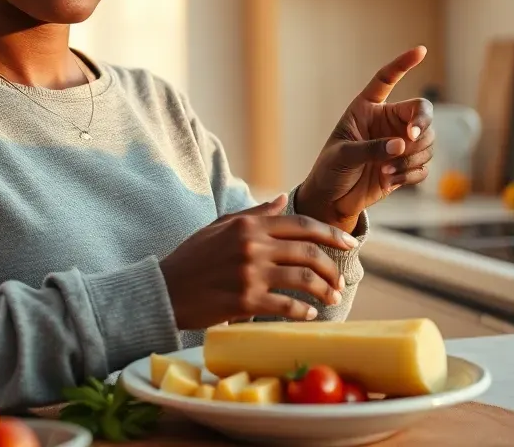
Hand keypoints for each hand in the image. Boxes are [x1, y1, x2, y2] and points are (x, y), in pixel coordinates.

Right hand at [158, 194, 359, 329]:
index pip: (300, 223)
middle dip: (331, 267)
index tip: (350, 243)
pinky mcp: (245, 300)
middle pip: (308, 252)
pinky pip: (286, 306)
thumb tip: (281, 199)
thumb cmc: (191, 258)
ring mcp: (249, 273)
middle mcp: (251, 246)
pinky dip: (304, 311)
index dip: (331, 233)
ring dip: (324, 290)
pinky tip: (310, 314)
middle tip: (340, 280)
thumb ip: (252, 214)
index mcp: (248, 225)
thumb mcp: (218, 226)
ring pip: (303, 279)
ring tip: (331, 298)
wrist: (164, 290)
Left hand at [296, 47, 435, 232]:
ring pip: (427, 141)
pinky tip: (391, 180)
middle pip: (422, 113)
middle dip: (422, 125)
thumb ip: (371, 148)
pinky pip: (424, 165)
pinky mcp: (406, 165)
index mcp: (367, 108)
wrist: (333, 199)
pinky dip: (412, 173)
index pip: (387, 79)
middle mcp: (387, 122)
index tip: (421, 51)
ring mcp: (399, 143)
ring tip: (386, 171)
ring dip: (413, 157)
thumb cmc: (331, 169)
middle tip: (410, 138)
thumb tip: (401, 144)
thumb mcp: (344, 155)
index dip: (403, 64)